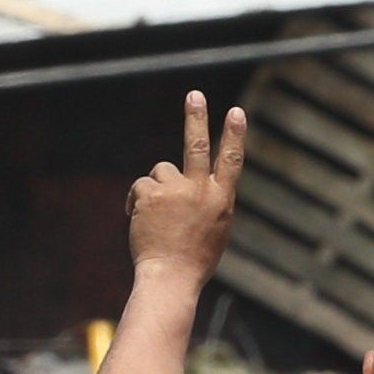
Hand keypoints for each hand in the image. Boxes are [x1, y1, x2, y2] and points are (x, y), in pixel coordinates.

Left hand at [127, 92, 245, 284]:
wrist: (170, 278)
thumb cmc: (193, 262)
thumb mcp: (214, 231)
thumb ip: (210, 204)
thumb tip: (198, 186)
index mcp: (221, 200)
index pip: (231, 161)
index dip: (234, 135)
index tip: (236, 112)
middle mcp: (201, 190)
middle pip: (197, 145)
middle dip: (196, 117)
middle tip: (194, 95)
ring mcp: (175, 190)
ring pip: (161, 171)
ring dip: (156, 189)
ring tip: (157, 219)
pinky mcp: (151, 194)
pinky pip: (141, 186)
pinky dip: (137, 201)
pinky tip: (140, 221)